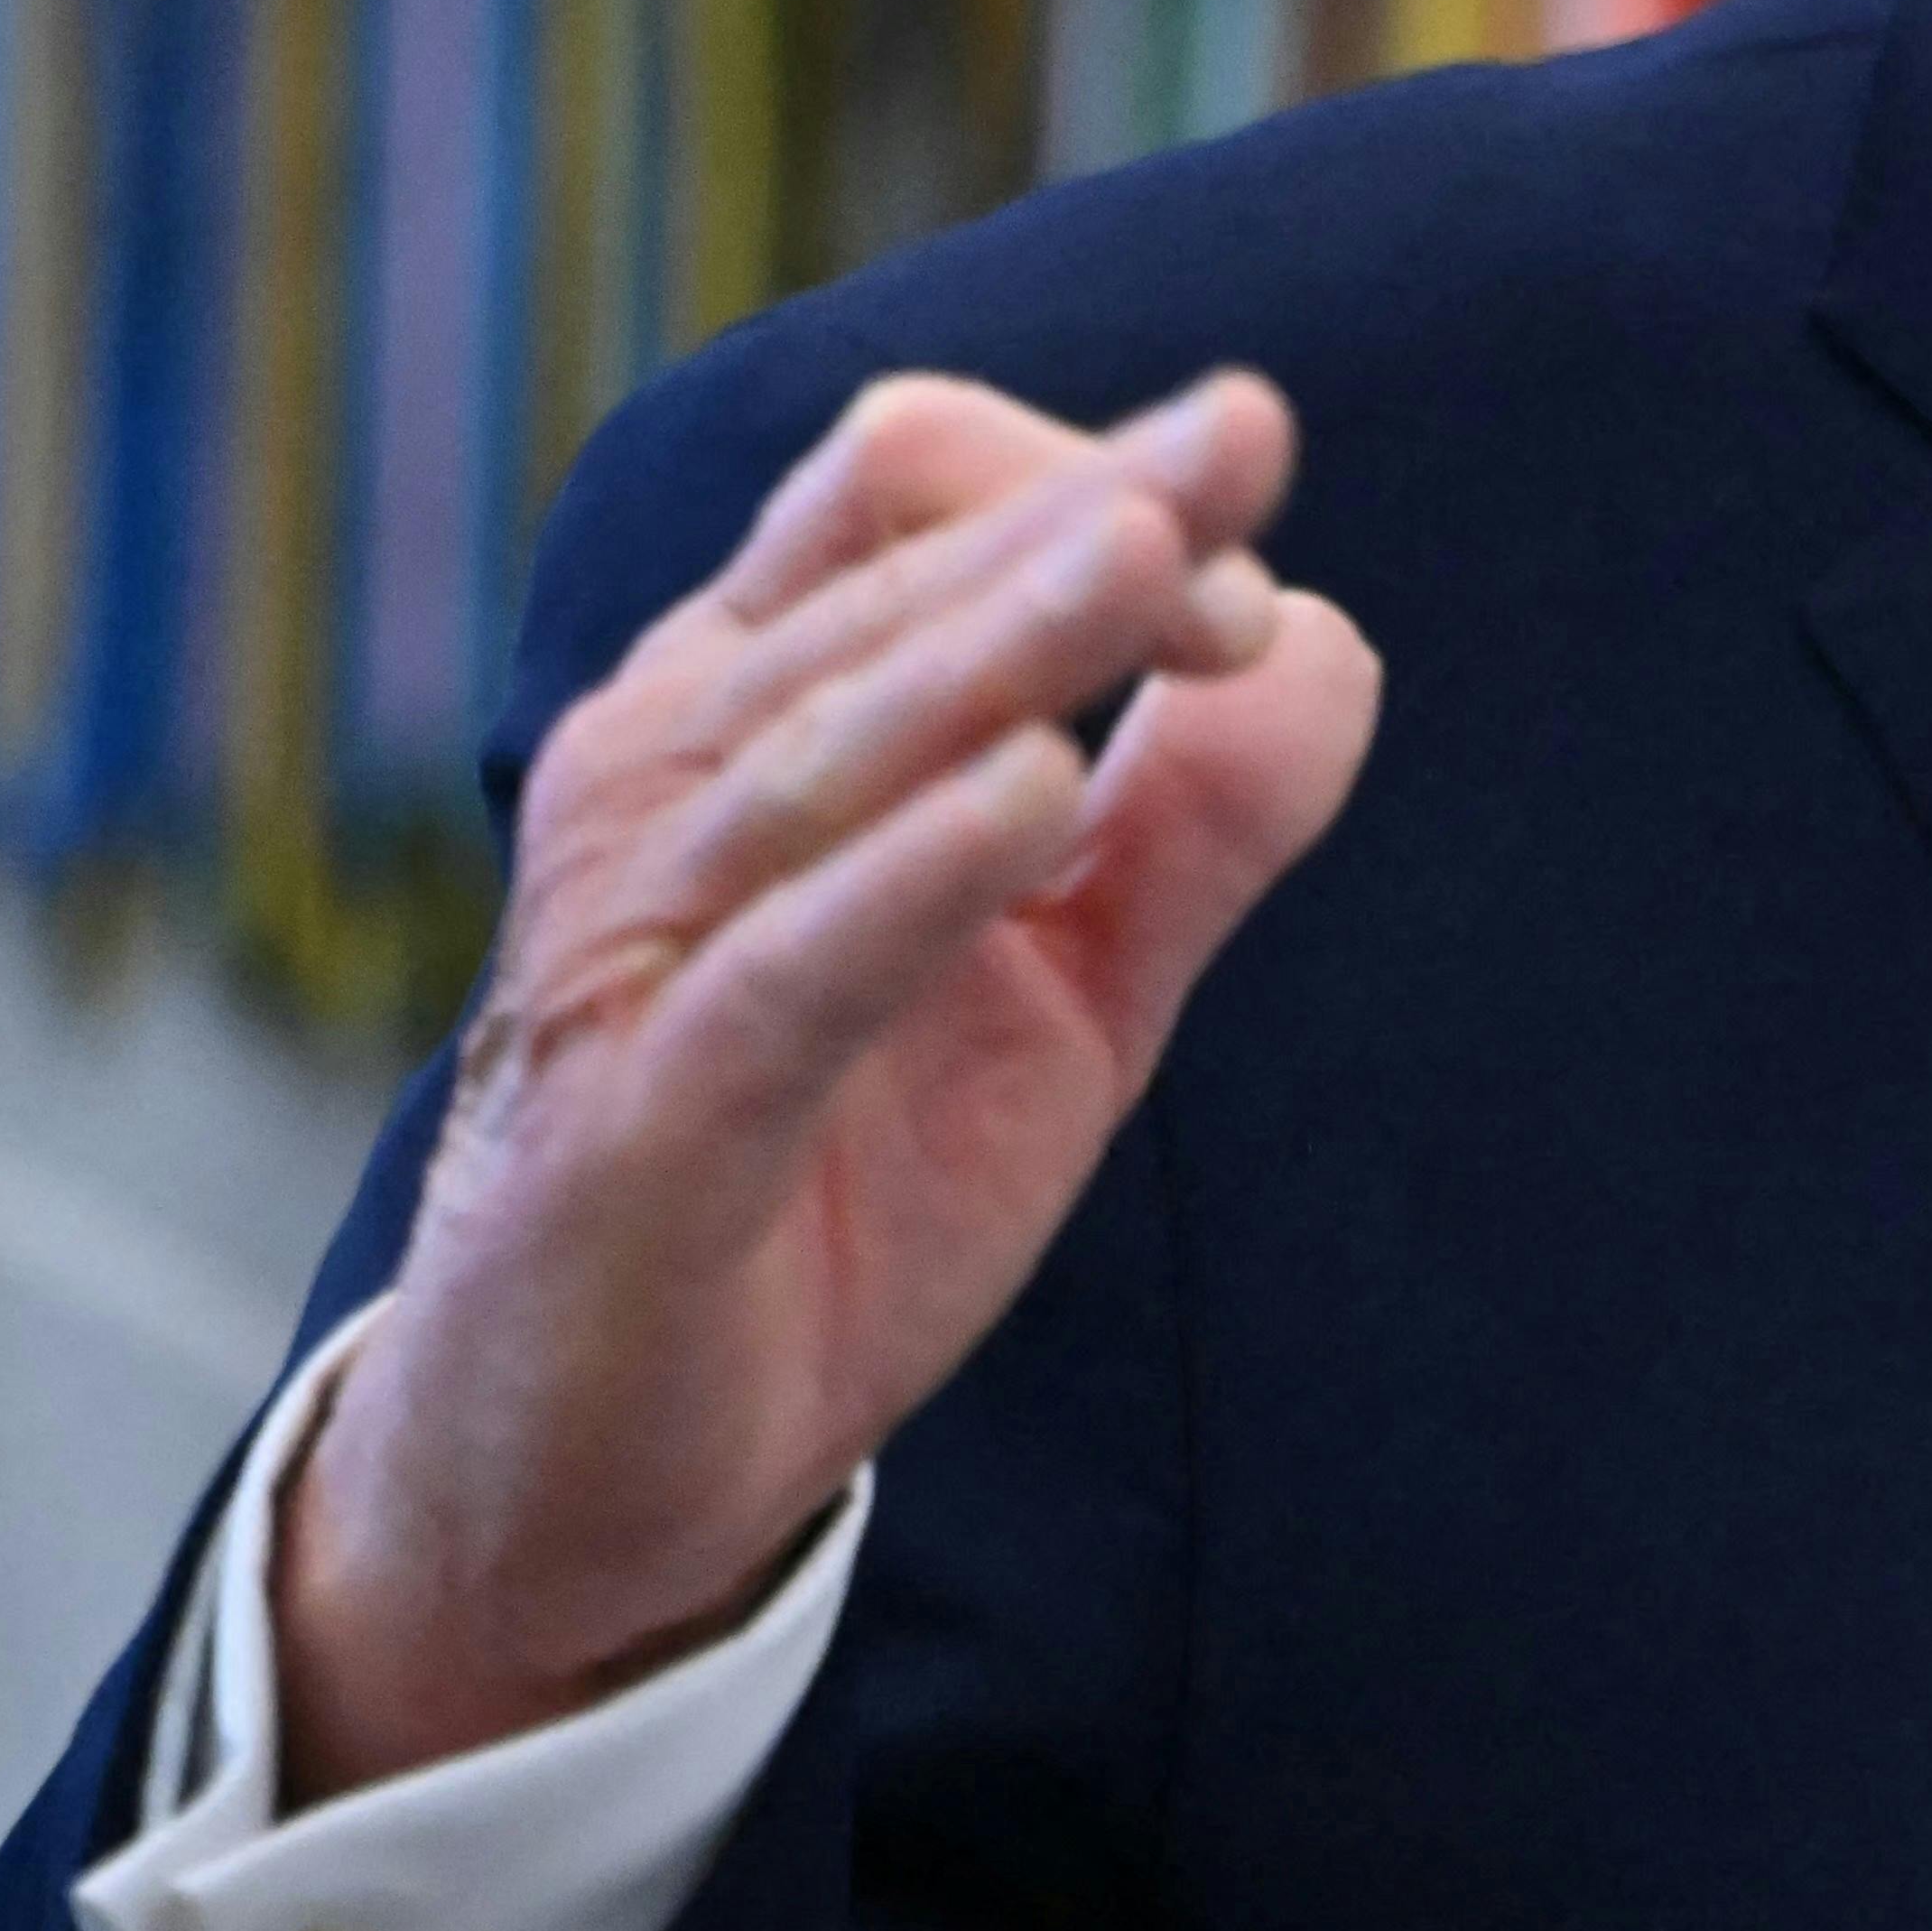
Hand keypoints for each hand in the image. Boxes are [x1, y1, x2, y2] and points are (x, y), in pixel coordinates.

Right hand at [272, 371, 1379, 1798]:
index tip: (1250, 581)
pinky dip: (906, 877)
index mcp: (756, 712)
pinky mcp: (640, 1125)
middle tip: (1239, 460)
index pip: (903, 492)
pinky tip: (1026, 796)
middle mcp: (666, 785)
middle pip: (882, 581)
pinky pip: (781, 970)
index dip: (1088, 486)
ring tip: (1149, 557)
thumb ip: (1193, 820)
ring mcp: (633, 947)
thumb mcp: (1067, 988)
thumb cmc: (838, 1178)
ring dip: (999, 641)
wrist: (610, 1470)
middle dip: (1079, 521)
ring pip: (831, 744)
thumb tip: (1321, 636)